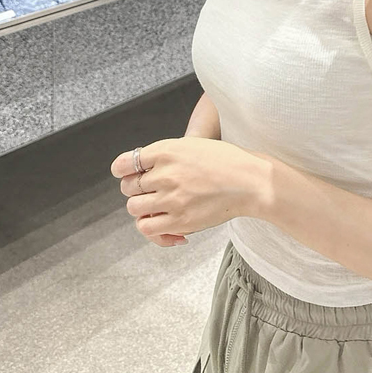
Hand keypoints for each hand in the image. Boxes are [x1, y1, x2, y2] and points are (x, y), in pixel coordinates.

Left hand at [110, 138, 268, 248]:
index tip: (125, 173)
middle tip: (151, 190)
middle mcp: (166, 174)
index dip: (122, 170)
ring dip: (142, 208)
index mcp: (167, 151)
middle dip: (136, 189)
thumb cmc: (224, 161)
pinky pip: (148, 228)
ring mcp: (172, 199)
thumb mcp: (190, 145)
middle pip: (128, 187)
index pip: (125, 163)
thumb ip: (164, 154)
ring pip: (134, 208)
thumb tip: (137, 167)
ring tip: (157, 206)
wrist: (250, 181)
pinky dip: (151, 227)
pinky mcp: (180, 221)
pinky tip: (164, 223)